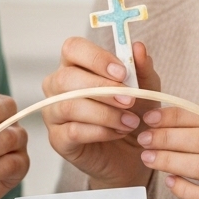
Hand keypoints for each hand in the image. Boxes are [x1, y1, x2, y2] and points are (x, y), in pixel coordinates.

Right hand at [42, 37, 160, 188]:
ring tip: (130, 121)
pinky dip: (101, 131)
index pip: (72, 48)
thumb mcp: (145, 88)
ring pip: (69, 106)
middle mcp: (58, 87)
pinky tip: (118, 132)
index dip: (96, 58)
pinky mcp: (58, 139)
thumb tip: (138, 47)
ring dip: (105, 113)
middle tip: (130, 100)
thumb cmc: (133, 113)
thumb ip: (142, 68)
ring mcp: (54, 113)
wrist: (133, 151)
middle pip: (66, 77)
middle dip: (102, 88)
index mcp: (75, 65)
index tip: (123, 72)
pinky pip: (73, 131)